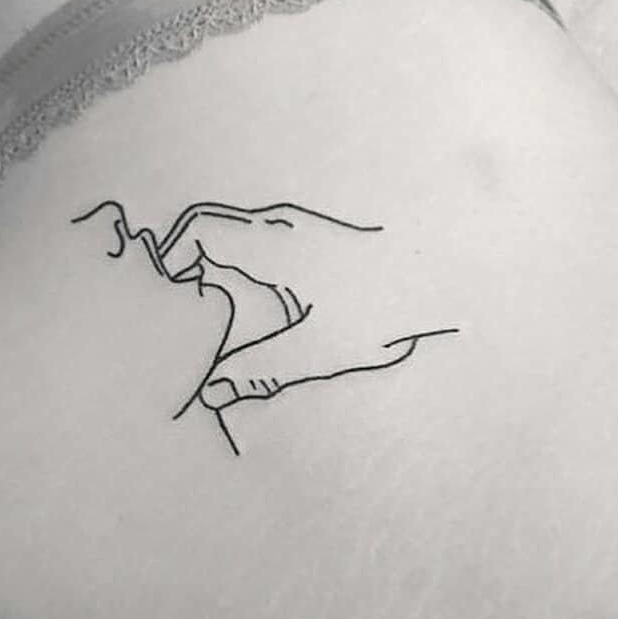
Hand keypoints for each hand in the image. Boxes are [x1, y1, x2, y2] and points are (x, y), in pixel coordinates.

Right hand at [158, 202, 458, 411]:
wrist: (455, 273)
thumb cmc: (386, 308)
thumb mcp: (318, 349)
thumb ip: (258, 372)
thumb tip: (211, 393)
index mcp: (272, 243)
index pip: (198, 229)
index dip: (171, 259)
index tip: (163, 301)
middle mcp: (282, 225)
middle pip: (211, 230)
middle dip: (188, 268)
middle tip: (179, 316)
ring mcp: (303, 227)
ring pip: (238, 237)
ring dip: (218, 270)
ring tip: (211, 318)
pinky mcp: (320, 238)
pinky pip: (265, 244)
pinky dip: (245, 269)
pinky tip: (257, 309)